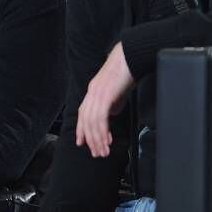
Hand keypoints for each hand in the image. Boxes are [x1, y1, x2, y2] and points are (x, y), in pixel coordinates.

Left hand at [75, 42, 133, 157]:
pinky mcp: (104, 95)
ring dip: (98, 140)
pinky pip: (100, 118)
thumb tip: (110, 117)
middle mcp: (91, 93)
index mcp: (92, 92)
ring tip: (104, 151)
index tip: (81, 143)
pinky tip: (107, 140)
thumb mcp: (116, 92)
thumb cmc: (126, 73)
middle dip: (90, 140)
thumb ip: (111, 105)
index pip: (82, 114)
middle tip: (97, 153)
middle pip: (86, 121)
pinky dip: (102, 132)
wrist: (131, 58)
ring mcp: (97, 94)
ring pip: (92, 123)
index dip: (81, 130)